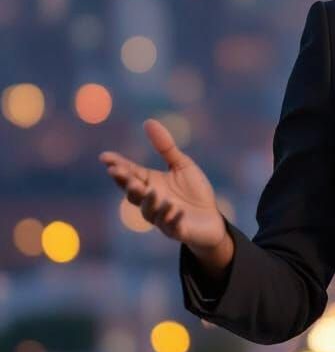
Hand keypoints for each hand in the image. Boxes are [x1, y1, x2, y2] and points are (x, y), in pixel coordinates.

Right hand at [98, 118, 227, 251]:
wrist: (212, 219)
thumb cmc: (194, 192)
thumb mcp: (182, 165)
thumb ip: (165, 147)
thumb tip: (147, 122)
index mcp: (150, 184)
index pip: (131, 174)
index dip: (118, 166)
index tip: (105, 157)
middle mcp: (152, 202)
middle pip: (134, 193)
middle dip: (126, 184)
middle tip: (119, 173)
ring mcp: (163, 218)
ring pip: (150, 212)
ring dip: (150, 201)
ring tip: (152, 191)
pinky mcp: (178, 230)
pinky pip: (172, 226)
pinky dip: (172, 218)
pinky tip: (176, 209)